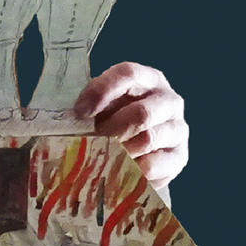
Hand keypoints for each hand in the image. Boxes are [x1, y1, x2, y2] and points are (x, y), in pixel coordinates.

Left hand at [72, 62, 188, 194]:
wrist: (138, 155)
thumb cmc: (112, 124)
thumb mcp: (101, 108)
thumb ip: (88, 107)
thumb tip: (66, 116)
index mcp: (147, 80)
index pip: (128, 74)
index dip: (101, 91)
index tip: (80, 111)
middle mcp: (168, 101)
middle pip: (141, 114)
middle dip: (112, 130)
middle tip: (96, 140)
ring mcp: (177, 129)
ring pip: (148, 140)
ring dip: (122, 152)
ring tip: (108, 156)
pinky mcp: (179, 157)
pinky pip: (155, 165)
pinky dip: (133, 171)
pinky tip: (123, 169)